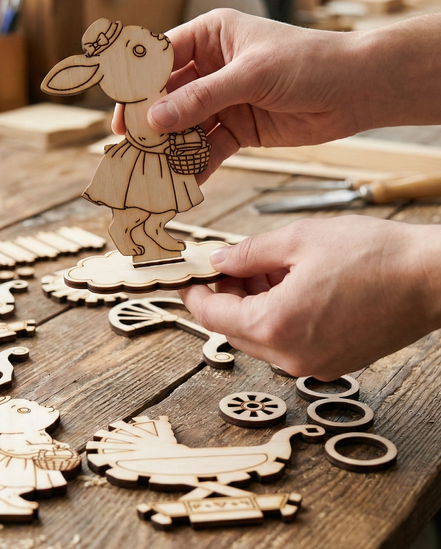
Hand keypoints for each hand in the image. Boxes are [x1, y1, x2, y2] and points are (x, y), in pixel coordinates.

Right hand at [112, 9, 440, 183]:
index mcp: (211, 36)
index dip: (138, 88)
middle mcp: (212, 68)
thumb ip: (201, 98)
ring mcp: (224, 100)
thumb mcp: (250, 75)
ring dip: (172, 150)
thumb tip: (155, 119)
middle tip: (134, 150)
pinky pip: (209, 148)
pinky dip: (197, 165)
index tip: (122, 116)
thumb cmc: (310, 63)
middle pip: (169, 98)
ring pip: (187, 127)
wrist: (356, 90)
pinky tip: (185, 182)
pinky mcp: (238, 129)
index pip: (161, 59)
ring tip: (154, 173)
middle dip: (152, 125)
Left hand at [179, 216, 440, 379]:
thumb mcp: (298, 240)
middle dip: (225, 298)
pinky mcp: (331, 363)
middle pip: (233, 330)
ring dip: (251, 307)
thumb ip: (247, 254)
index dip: (195, 295)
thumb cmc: (373, 255)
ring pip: (259, 338)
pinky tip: (288, 289)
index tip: (188, 280)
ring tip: (266, 271)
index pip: (212, 316)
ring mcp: (312, 365)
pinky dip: (275, 319)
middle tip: (231, 267)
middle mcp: (290, 356)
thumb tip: (217, 261)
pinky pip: (285, 344)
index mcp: (276, 325)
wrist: (432, 279)